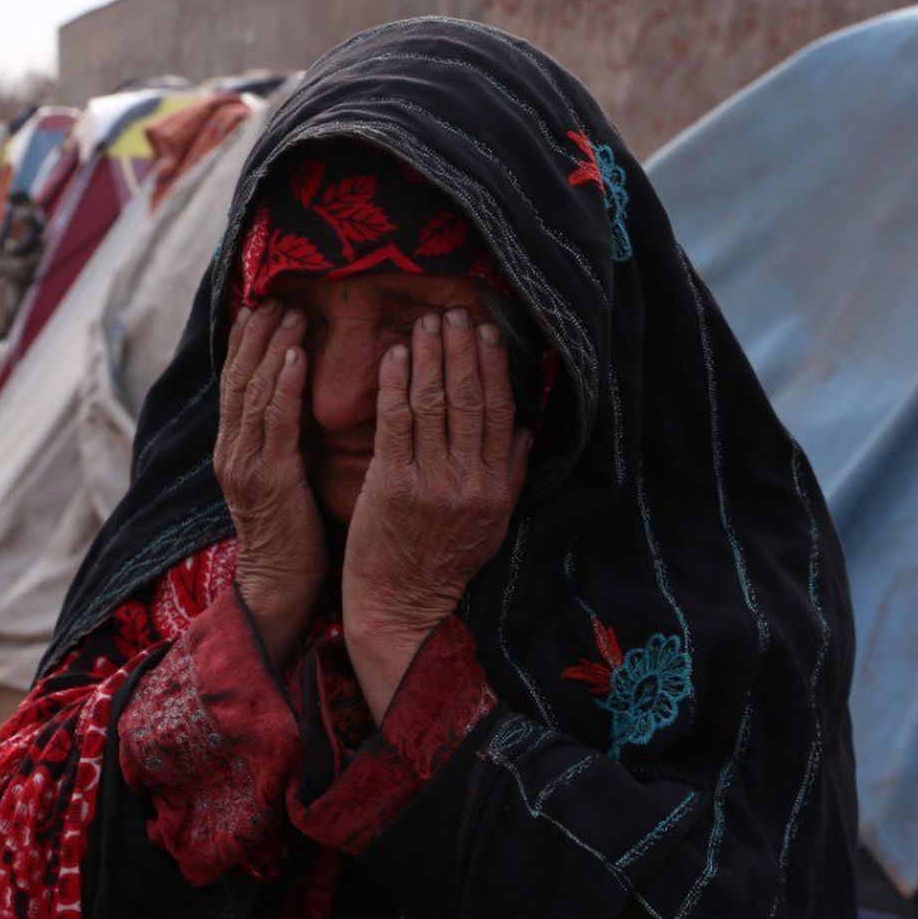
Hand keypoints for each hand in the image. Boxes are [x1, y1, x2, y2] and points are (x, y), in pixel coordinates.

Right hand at [215, 299, 327, 666]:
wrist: (279, 587)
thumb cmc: (293, 536)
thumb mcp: (283, 478)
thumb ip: (284, 440)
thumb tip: (301, 401)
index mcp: (234, 450)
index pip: (235, 383)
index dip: (246, 342)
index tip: (262, 306)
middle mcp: (232, 451)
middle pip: (239, 378)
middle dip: (258, 335)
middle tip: (278, 298)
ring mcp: (245, 464)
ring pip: (254, 392)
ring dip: (273, 348)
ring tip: (292, 313)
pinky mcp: (269, 480)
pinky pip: (276, 424)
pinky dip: (284, 385)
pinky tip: (297, 357)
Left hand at [344, 308, 532, 720]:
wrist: (400, 607)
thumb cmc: (443, 563)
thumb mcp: (491, 523)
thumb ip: (510, 474)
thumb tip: (527, 429)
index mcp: (496, 488)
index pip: (501, 414)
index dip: (494, 368)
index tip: (487, 332)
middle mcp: (468, 481)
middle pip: (469, 400)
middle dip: (460, 350)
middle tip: (453, 311)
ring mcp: (429, 482)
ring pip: (433, 404)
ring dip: (428, 356)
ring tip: (424, 322)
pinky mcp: (389, 485)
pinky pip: (395, 421)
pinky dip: (395, 384)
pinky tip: (394, 354)